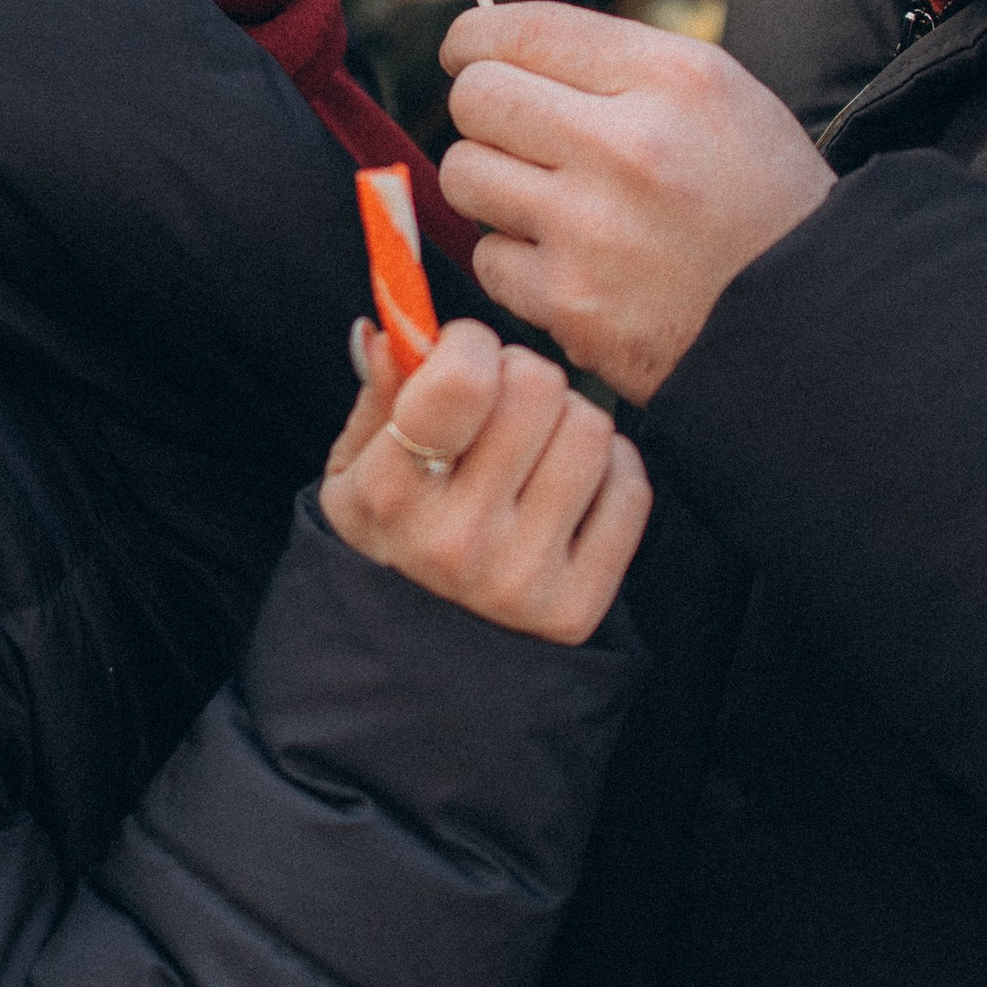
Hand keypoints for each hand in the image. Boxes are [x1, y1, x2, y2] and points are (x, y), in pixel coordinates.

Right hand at [321, 315, 647, 643]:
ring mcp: (520, 579)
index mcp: (391, 493)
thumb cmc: (389, 534)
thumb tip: (392, 329)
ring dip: (568, 420)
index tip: (464, 356)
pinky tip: (570, 486)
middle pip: (538, 387)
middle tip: (504, 402)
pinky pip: (631, 489)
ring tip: (537, 446)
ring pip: (592, 429)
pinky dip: (610, 471)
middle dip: (522, 376)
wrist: (415, 657)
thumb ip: (379, 394)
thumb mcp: (355, 467)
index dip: (472, 343)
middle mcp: (456, 541)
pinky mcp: (575, 608)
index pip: (465, 381)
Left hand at [438, 3, 832, 405]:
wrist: (819, 326)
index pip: (522, 29)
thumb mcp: (724, 100)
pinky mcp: (571, 304)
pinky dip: (516, 263)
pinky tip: (568, 265)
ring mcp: (594, 229)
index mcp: (673, 77)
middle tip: (513, 137)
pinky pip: (488, 258)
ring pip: (465, 174)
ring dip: (492, 187)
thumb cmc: (764, 206)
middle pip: (476, 97)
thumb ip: (620, 69)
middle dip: (484, 113)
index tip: (464, 54)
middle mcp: (629, 144)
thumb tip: (503, 50)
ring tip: (546, 203)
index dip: (473, 40)